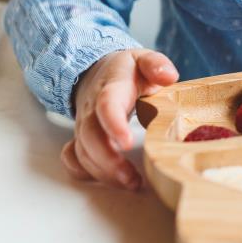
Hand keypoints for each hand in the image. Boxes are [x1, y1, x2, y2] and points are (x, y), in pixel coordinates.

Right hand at [61, 48, 178, 189]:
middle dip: (108, 162)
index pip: (107, 105)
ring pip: (83, 152)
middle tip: (132, 179)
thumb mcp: (143, 58)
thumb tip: (168, 76)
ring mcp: (83, 124)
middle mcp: (92, 109)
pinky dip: (83, 172)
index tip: (127, 143)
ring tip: (131, 184)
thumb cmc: (126, 70)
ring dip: (103, 172)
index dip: (113, 125)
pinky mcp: (80, 137)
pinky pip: (73, 157)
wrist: (96, 70)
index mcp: (111, 88)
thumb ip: (156, 64)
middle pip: (90, 136)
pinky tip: (106, 180)